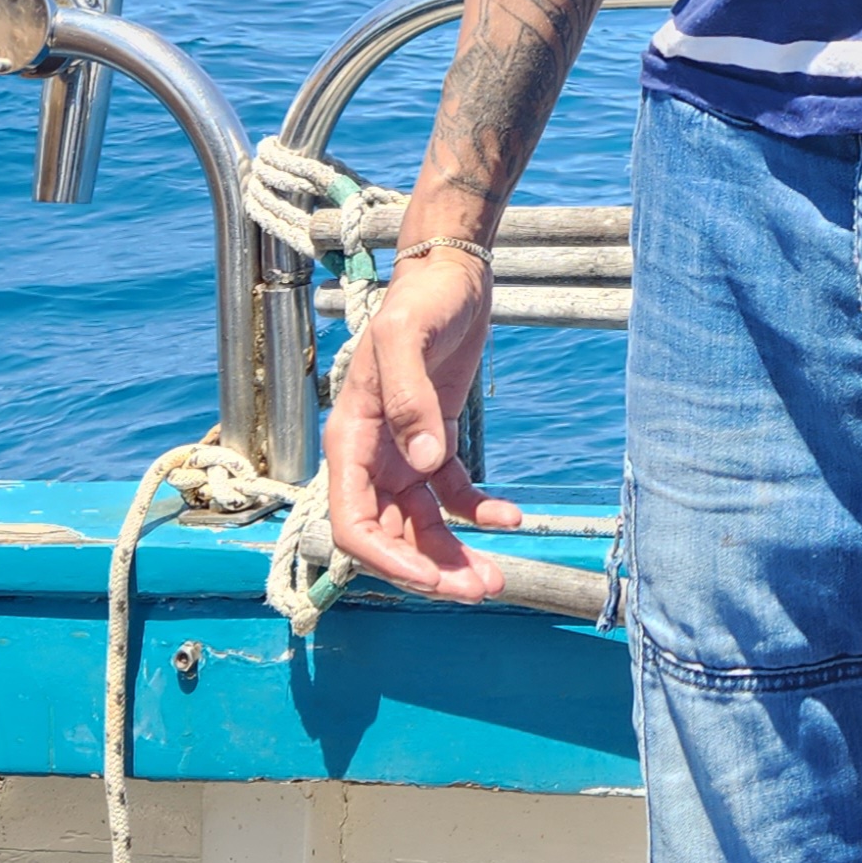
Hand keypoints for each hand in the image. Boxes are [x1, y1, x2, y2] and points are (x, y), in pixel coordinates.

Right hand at [324, 248, 521, 599]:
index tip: (429, 580)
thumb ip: (408, 398)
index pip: (353, 522)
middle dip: (429, 571)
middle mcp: (372, 456)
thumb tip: (424, 461)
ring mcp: (403, 452)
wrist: (452, 272)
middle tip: (479, 589)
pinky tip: (510, 518)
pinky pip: (451, 493)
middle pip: (390, 537)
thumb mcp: (406, 337)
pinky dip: (477, 511)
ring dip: (453, 555)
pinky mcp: (436, 439)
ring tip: (495, 578)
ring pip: (421, 525)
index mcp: (351, 439)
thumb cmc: (420, 299)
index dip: (386, 560)